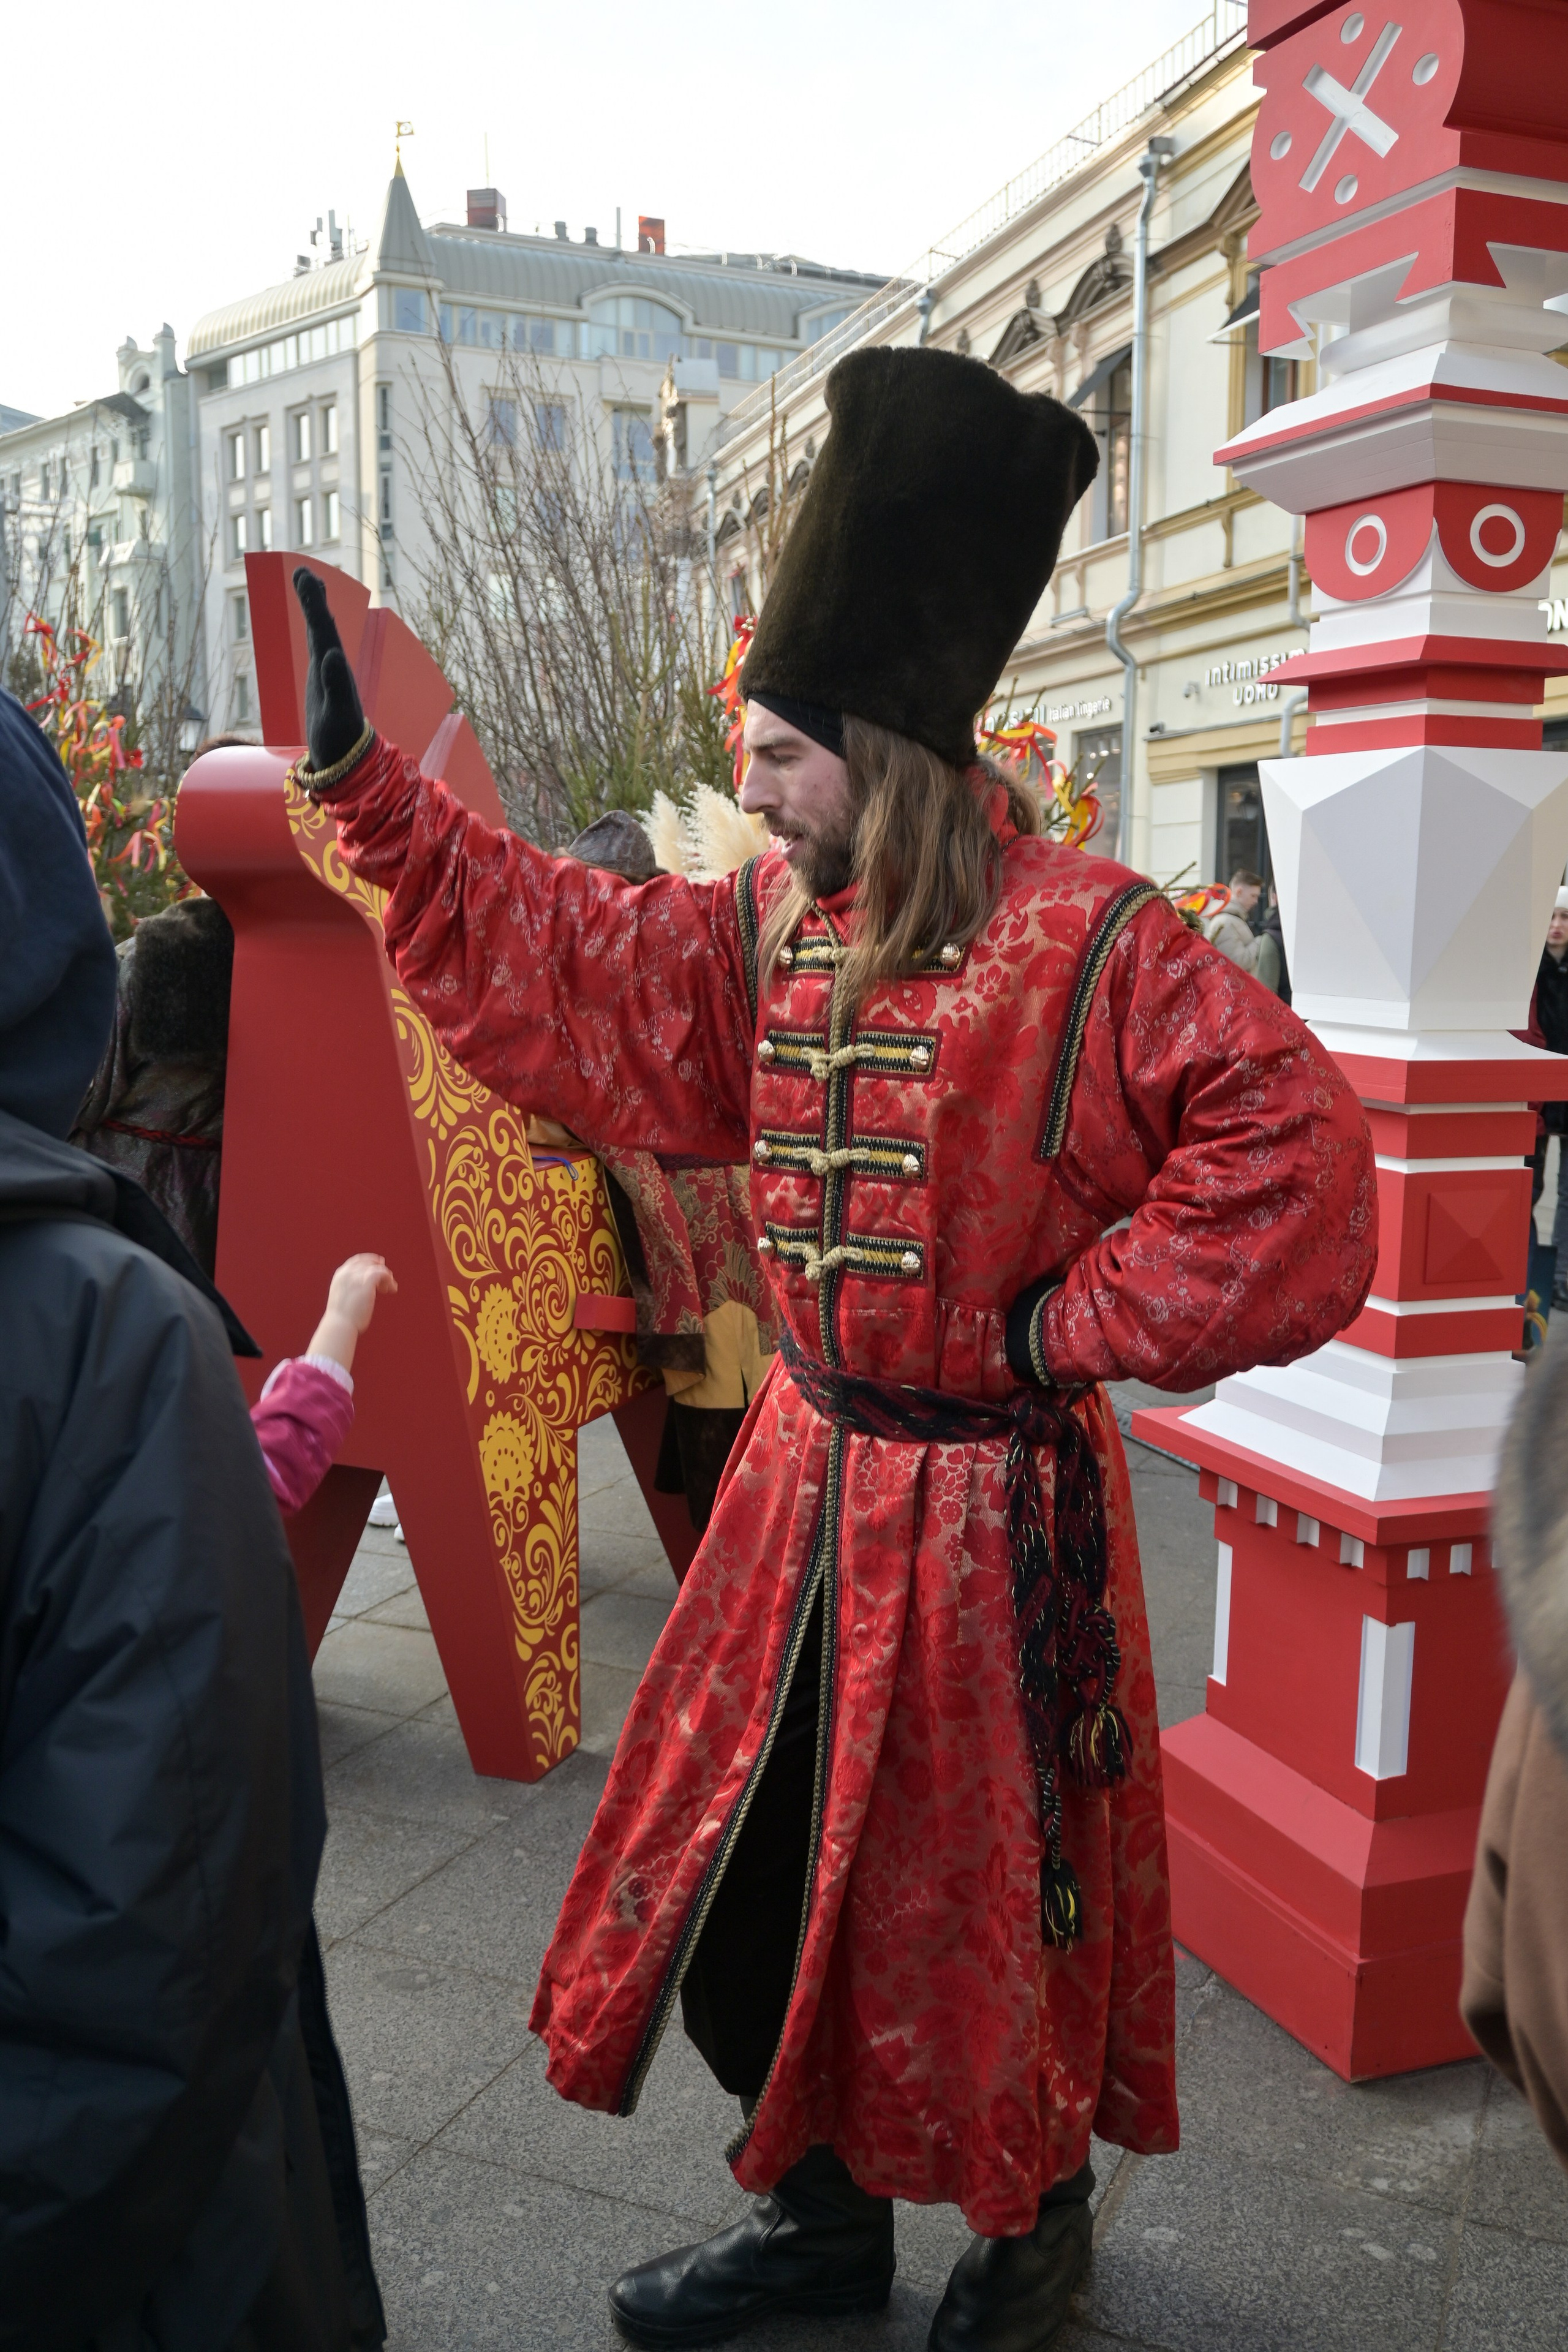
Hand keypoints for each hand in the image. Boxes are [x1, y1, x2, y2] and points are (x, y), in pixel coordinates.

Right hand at [292, 567, 366, 772]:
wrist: (346, 760)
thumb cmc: (341, 740)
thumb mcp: (336, 713)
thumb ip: (335, 684)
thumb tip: (332, 654)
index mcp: (334, 666)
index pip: (323, 626)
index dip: (313, 601)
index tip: (304, 575)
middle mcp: (332, 665)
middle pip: (322, 624)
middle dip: (312, 597)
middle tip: (302, 571)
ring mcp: (327, 673)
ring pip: (321, 633)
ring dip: (314, 608)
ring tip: (307, 583)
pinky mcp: (323, 683)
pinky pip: (317, 649)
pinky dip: (315, 632)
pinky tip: (315, 625)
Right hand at [308, 1253, 397, 1375]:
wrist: (340, 1324)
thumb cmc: (342, 1318)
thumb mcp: (342, 1299)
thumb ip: (350, 1290)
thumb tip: (362, 1292)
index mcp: (340, 1275)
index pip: (356, 1261)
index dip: (369, 1260)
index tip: (379, 1264)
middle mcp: (348, 1272)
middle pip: (368, 1263)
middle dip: (379, 1268)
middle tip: (389, 1277)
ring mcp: (357, 1276)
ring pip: (377, 1268)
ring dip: (386, 1277)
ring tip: (389, 1289)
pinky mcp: (367, 1281)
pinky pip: (383, 1273)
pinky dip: (389, 1280)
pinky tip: (392, 1290)